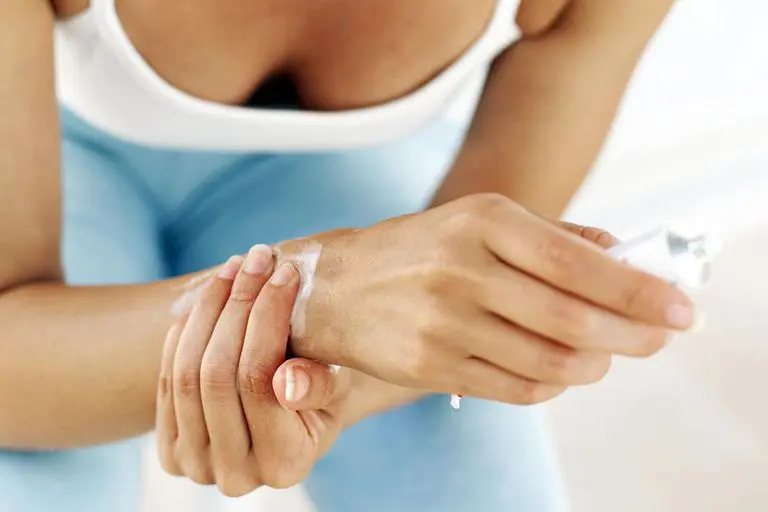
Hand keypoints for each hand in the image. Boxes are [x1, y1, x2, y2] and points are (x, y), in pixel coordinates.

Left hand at [156, 247, 348, 495]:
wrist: (295, 414)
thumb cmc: (325, 391)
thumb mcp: (338, 386)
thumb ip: (319, 386)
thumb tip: (287, 384)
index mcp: (285, 466)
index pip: (260, 379)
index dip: (268, 317)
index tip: (285, 270)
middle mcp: (235, 476)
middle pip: (217, 374)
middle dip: (237, 304)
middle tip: (255, 257)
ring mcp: (195, 466)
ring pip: (185, 373)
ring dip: (208, 310)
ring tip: (233, 268)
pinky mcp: (169, 451)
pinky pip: (165, 380)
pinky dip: (183, 333)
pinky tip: (208, 299)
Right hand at [277, 193, 693, 404]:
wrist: (335, 286)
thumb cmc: (419, 249)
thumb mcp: (480, 219)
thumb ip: (554, 235)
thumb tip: (623, 254)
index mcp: (483, 222)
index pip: (578, 263)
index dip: (637, 290)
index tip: (681, 309)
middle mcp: (462, 271)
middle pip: (572, 319)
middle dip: (633, 334)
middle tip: (659, 338)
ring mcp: (444, 323)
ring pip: (550, 361)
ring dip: (595, 363)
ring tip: (605, 354)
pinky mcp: (432, 366)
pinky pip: (516, 388)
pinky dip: (553, 384)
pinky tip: (559, 369)